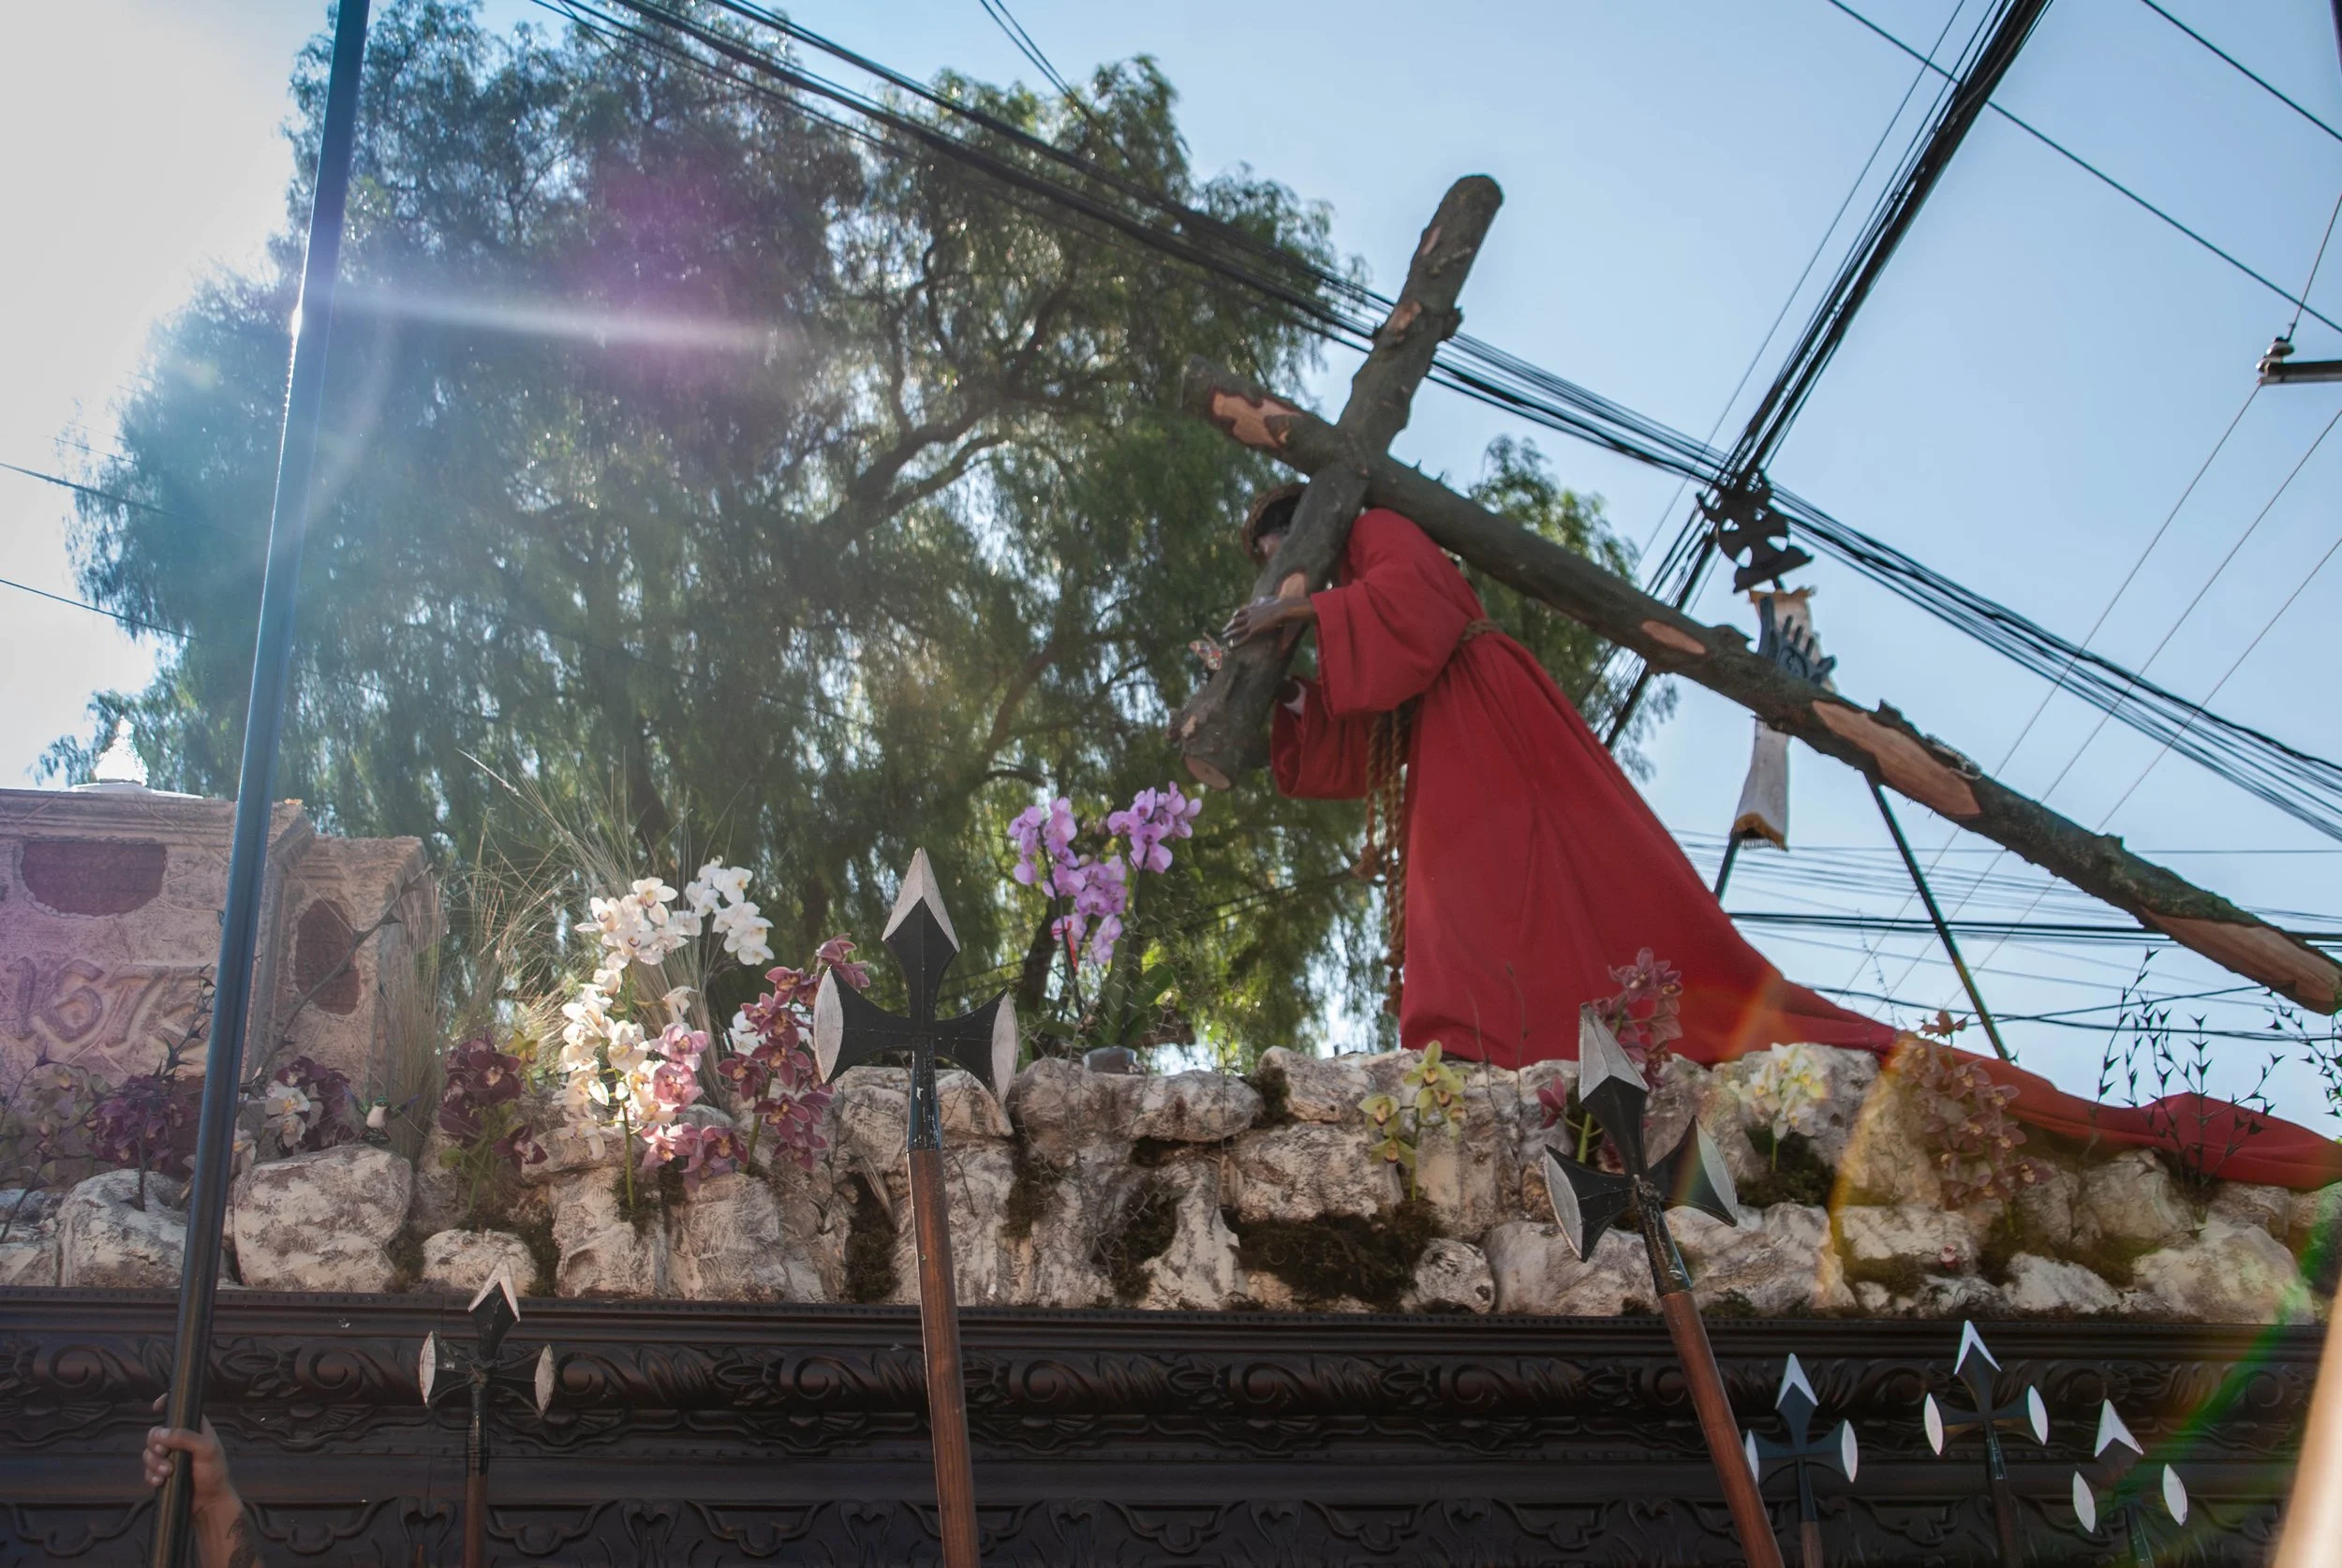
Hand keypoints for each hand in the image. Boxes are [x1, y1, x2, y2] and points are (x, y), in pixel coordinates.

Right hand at [145, 1401, 236, 1524]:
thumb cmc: (214, 1472)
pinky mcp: (162, 1473)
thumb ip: (186, 1437)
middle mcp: (180, 1440)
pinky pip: (147, 1470)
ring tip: (166, 1473)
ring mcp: (170, 1457)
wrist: (208, 1502)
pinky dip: (151, 1475)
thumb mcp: (207, 1449)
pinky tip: (160, 1482)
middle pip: (155, 1433)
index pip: (179, 1409)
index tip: (156, 1407)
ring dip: (153, 1463)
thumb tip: (161, 1432)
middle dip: (156, 1444)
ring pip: (149, 1452)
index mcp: (194, 1428)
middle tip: (165, 1454)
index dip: (167, 1403)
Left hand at [1222, 593, 1315, 645]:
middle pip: (1236, 620)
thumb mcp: (1267, 599)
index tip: (1232, 618)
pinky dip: (1237, 643)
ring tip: (1224, 637)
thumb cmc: (1279, 603)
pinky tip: (1231, 647)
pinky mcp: (1255, 631)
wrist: (1282, 608)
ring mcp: (1251, 623)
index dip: (1236, 616)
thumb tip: (1259, 600)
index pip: (1241, 612)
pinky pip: (1243, 639)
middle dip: (1230, 625)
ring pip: (1237, 629)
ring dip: (1230, 633)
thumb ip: (1261, 601)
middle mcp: (1249, 615)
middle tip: (1224, 629)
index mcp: (1253, 607)